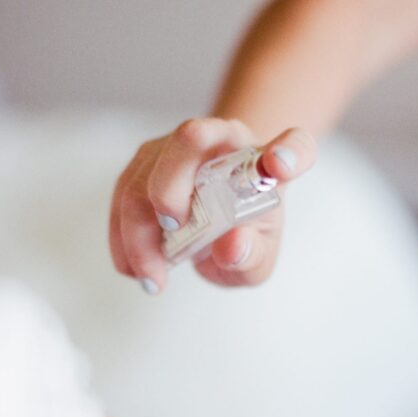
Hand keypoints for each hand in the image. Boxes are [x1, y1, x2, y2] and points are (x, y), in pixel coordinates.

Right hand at [109, 117, 316, 291]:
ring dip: (139, 227)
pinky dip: (123, 235)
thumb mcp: (256, 256)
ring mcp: (175, 147)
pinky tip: (134, 268)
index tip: (282, 167)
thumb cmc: (244, 231)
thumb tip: (232, 246)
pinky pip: (123, 192)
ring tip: (153, 278)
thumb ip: (250, 255)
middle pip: (191, 137)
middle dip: (172, 186)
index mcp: (262, 160)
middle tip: (174, 231)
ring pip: (145, 169)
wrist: (218, 216)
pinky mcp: (144, 163)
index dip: (291, 152)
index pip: (294, 145)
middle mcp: (221, 140)